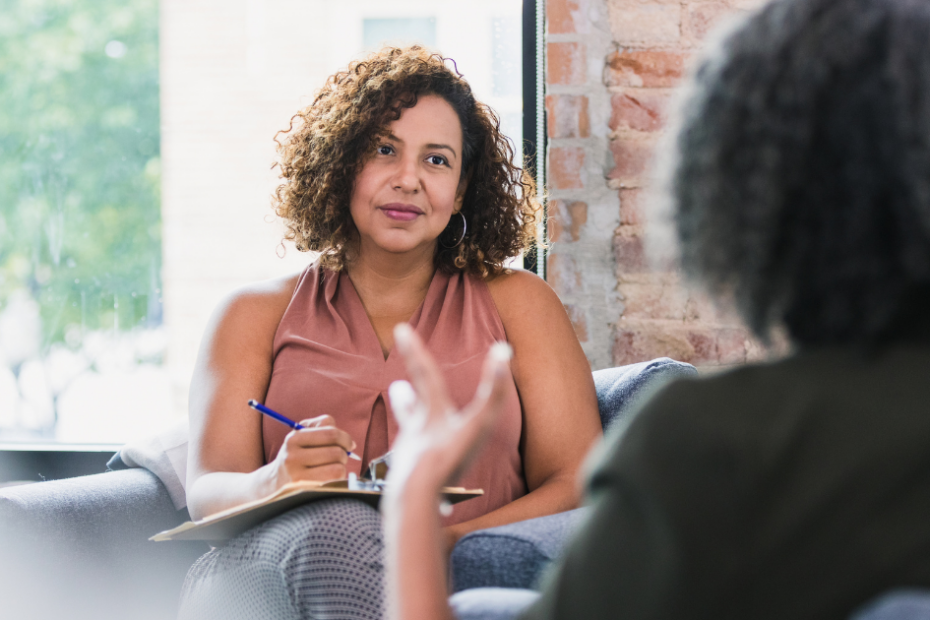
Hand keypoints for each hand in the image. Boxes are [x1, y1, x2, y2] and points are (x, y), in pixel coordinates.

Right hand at [271, 414, 356, 487]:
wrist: (276, 482)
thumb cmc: (298, 454)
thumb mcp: (303, 433)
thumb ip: (324, 425)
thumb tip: (351, 443)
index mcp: (293, 439)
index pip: (330, 433)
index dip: (346, 438)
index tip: (348, 444)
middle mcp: (292, 458)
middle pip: (336, 452)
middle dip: (344, 454)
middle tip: (339, 457)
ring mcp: (297, 477)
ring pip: (338, 468)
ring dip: (341, 467)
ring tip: (332, 467)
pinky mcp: (306, 492)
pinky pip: (334, 481)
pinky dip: (338, 478)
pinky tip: (329, 477)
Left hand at [385, 323, 512, 497]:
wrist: (413, 499)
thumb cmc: (449, 458)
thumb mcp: (479, 423)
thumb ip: (495, 389)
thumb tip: (504, 349)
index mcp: (432, 415)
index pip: (425, 374)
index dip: (416, 351)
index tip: (401, 329)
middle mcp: (416, 433)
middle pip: (410, 411)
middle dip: (406, 399)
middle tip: (395, 388)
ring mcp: (409, 459)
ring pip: (409, 442)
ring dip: (409, 436)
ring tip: (407, 435)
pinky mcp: (407, 485)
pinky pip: (416, 478)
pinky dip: (421, 479)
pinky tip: (426, 494)